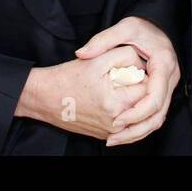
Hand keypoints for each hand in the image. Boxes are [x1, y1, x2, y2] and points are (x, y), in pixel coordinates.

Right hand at [16, 44, 147, 140]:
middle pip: (143, 103)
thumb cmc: (68, 77)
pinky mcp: (104, 135)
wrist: (44, 98)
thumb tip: (142, 62)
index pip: (147, 89)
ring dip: (132, 100)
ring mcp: (110, 131)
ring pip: (135, 114)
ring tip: (117, 87)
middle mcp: (116, 123)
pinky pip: (124, 122)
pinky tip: (110, 98)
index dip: (141, 74)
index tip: (130, 68)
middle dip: (138, 88)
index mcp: (116, 103)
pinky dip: (123, 110)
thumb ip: (126, 55)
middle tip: (123, 77)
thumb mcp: (98, 59)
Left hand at [76, 16, 179, 146]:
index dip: (136, 113)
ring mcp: (169, 87)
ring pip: (158, 118)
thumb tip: (81, 53)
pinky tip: (121, 131)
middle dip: (135, 129)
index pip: (154, 98)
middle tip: (112, 137)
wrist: (160, 25)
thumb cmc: (143, 27)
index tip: (116, 121)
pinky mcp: (163, 92)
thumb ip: (102, 41)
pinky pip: (154, 115)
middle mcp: (170, 79)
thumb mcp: (124, 28)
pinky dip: (140, 125)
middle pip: (158, 114)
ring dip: (137, 132)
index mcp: (163, 65)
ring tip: (114, 139)